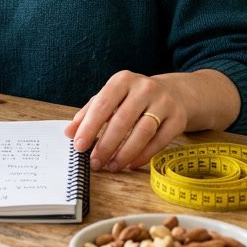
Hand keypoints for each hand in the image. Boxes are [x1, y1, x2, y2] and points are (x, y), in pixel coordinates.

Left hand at [64, 71, 185, 172]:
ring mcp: (164, 102)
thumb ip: (89, 113)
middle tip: (95, 162)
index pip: (103, 104)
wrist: (175, 93)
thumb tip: (69, 132)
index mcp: (123, 80)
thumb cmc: (134, 97)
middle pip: (122, 120)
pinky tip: (130, 164)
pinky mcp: (178, 119)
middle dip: (106, 145)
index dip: (89, 126)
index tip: (79, 146)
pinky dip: (143, 155)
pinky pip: (159, 141)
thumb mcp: (111, 98)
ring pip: (142, 132)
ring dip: (125, 153)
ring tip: (112, 166)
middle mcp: (145, 88)